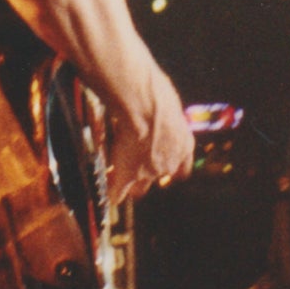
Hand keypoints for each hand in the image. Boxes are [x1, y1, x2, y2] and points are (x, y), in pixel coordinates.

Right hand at [106, 66, 194, 201]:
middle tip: (135, 169)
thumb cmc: (156, 93)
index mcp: (184, 145)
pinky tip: (105, 196)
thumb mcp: (168, 103)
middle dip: (148, 177)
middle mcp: (170, 163)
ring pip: (138, 189)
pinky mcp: (128, 174)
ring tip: (117, 181)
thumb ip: (164, 113)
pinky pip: (117, 192)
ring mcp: (149, 172)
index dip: (169, 166)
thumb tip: (154, 100)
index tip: (162, 165)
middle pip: (158, 179)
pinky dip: (112, 194)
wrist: (144, 104)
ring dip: (129, 184)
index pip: (181, 168)